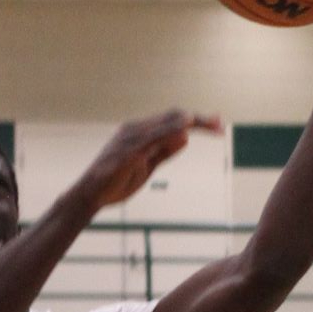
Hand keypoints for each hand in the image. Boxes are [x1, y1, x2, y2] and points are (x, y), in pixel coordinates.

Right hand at [81, 110, 221, 210]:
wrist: (91, 195)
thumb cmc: (116, 181)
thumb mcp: (147, 166)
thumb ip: (164, 152)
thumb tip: (185, 138)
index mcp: (141, 132)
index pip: (172, 120)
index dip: (196, 121)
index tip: (216, 125)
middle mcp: (137, 129)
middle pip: (174, 116)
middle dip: (200, 120)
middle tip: (221, 124)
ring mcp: (132, 137)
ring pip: (167, 122)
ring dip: (192, 122)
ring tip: (212, 124)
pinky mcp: (129, 149)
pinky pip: (154, 136)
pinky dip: (171, 129)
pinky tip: (186, 127)